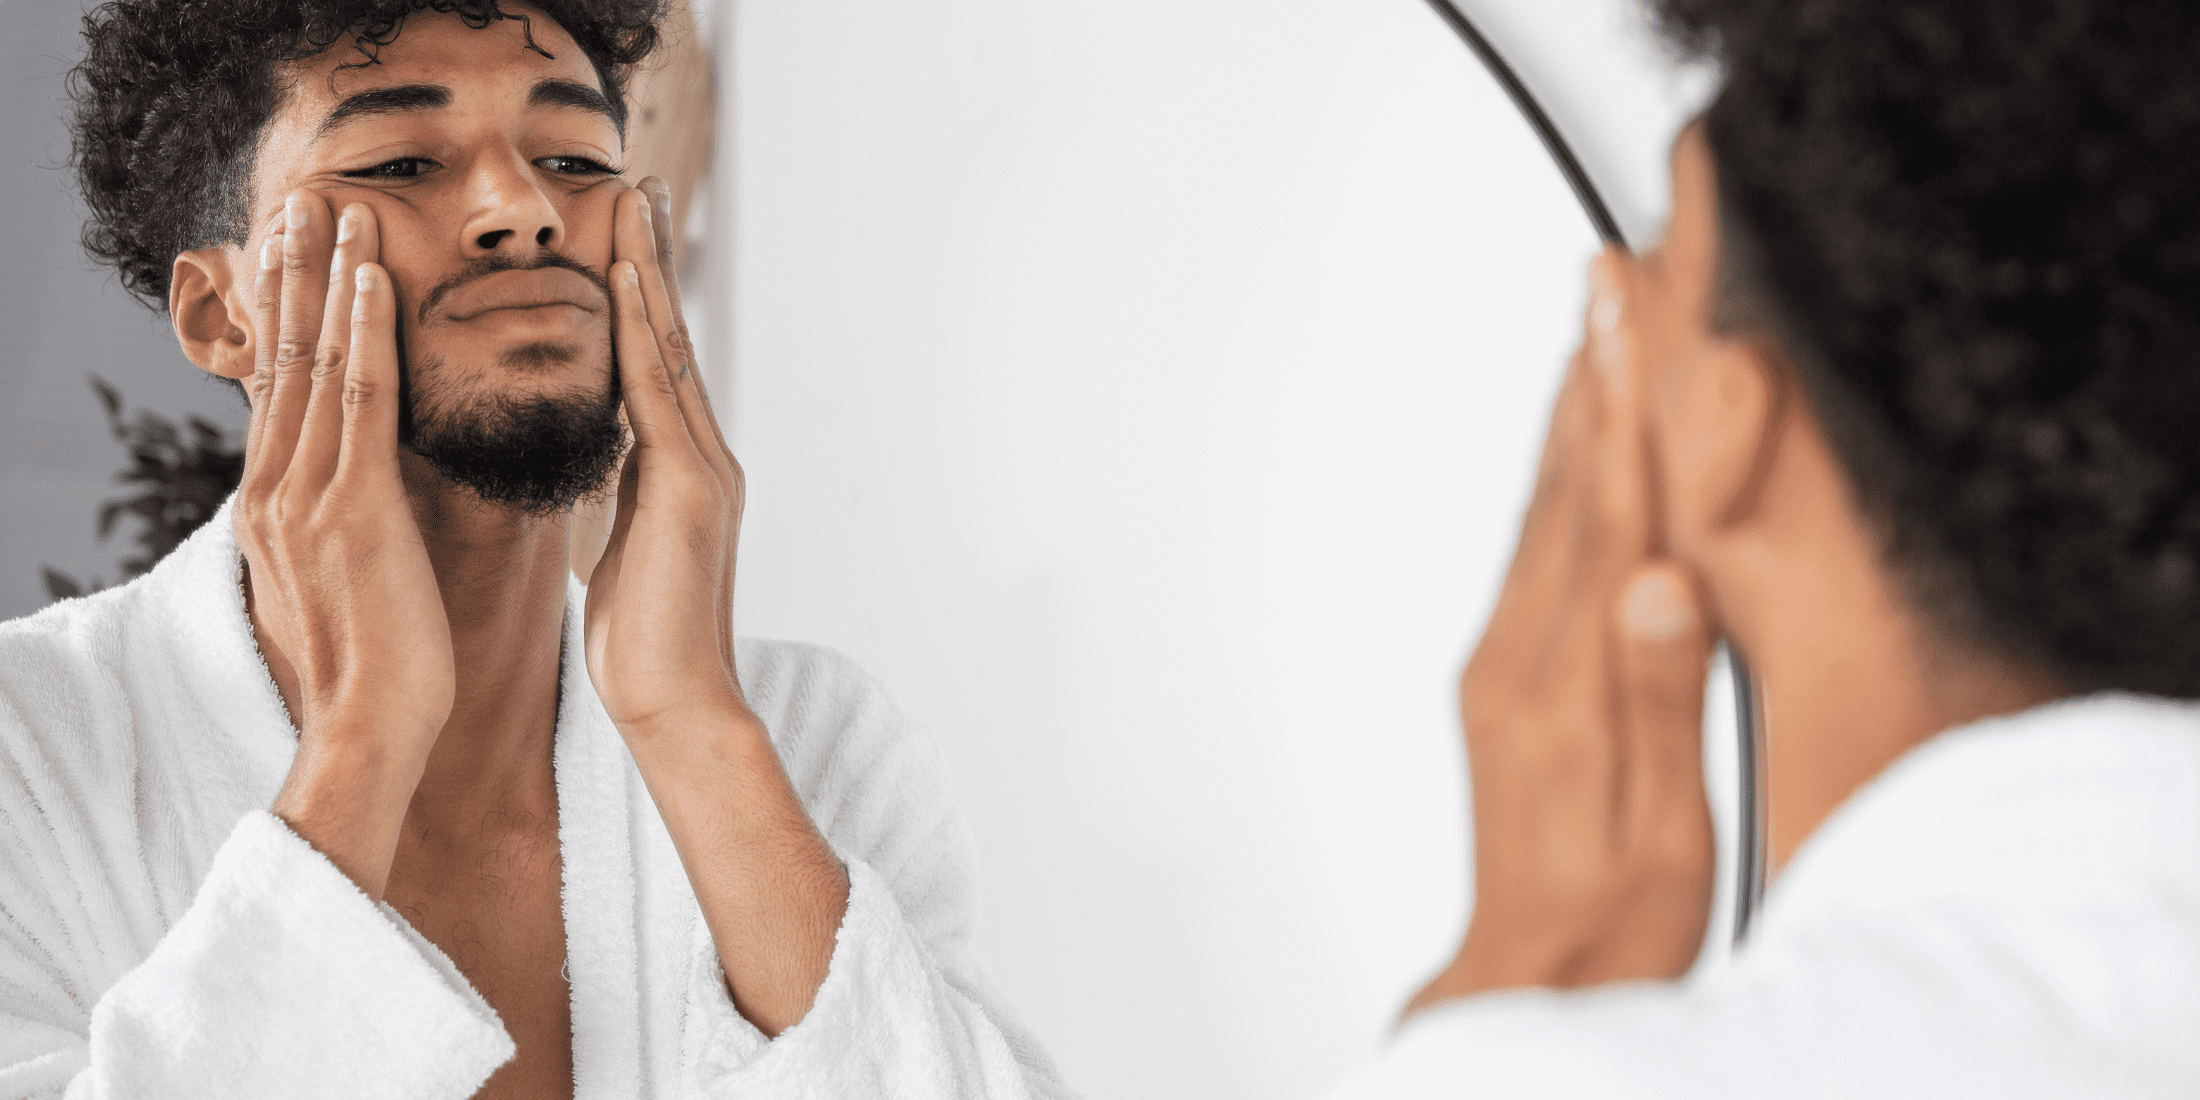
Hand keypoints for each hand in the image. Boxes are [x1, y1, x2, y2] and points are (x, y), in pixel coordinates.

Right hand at [243, 191, 453, 892]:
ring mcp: (306, 495)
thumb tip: (362, 494)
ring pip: (315, 363)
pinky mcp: (348, 508)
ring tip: (335, 209)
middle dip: (293, 277)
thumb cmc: (378, 664)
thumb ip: (349, 523)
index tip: (298, 257)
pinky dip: (362, 335)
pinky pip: (357, 401)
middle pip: (285, 360)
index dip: (292, 319)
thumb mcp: (350, 576)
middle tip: (299, 202)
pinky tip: (371, 281)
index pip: (285, 391)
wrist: (370, 729)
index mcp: (278, 506)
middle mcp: (277, 490)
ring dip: (327, 280)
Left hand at [583, 181, 845, 1036]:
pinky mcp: (691, 489)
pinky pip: (660, 392)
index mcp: (682, 472)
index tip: (620, 237)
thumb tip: (601, 464)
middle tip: (638, 189)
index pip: (656, 367)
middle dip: (653, 262)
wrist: (675, 703)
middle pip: (672, 339)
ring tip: (633, 207)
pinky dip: (643, 333)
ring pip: (671, 350)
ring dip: (650, 273)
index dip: (640, 299)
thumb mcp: (622, 548)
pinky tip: (624, 282)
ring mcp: (705, 469)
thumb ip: (620, 496)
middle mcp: (704, 457)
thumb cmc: (642, 644)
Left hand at [1407, 252, 1715, 1014]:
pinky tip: (1568, 467)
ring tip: (1584, 347)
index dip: (1620, 417)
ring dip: (1564, 428)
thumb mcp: (1662, 826)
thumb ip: (1658, 698)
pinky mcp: (1498, 686)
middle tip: (1597, 292)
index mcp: (1562, 688)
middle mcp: (1514, 666)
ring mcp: (1498, 672)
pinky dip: (1553, 492)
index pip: (1602, 523)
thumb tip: (1661, 585)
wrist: (1528, 977)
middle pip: (1560, 500)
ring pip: (1537, 522)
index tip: (1624, 325)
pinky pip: (1527, 560)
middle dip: (1584, 388)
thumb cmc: (1608, 918)